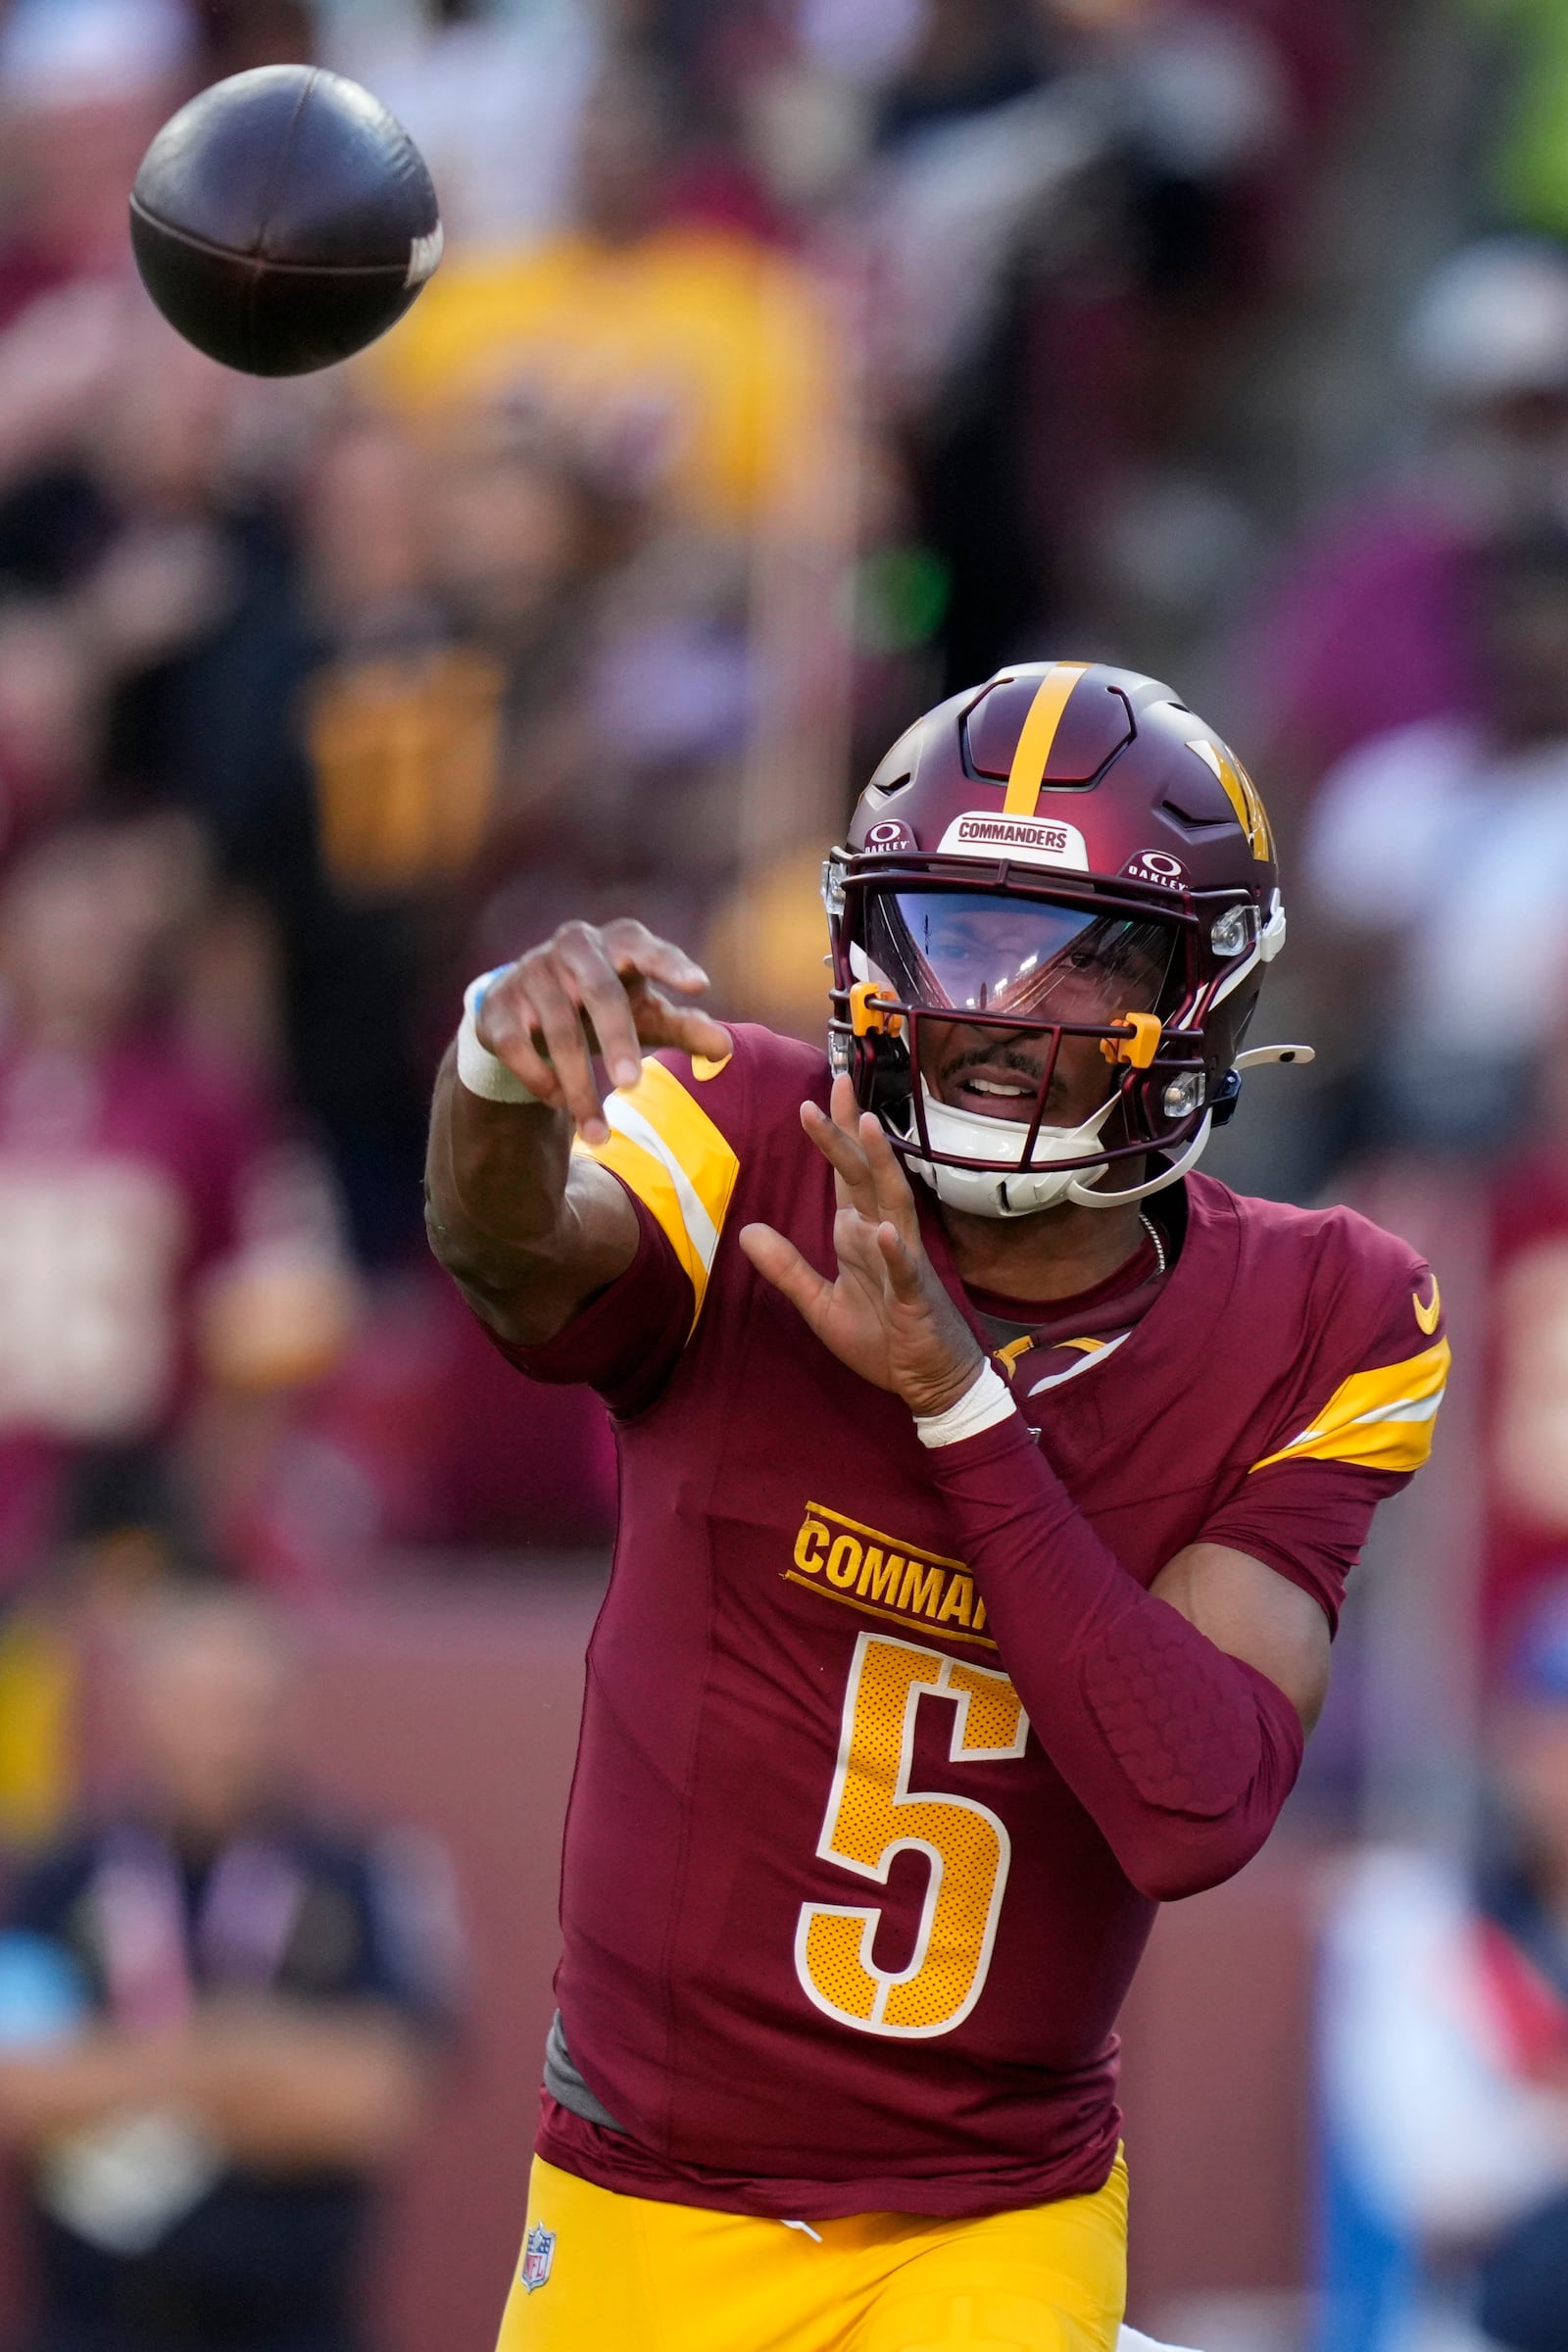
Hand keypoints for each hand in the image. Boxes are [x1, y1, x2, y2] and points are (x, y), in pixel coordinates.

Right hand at [476, 919, 731, 1145]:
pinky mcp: (497, 1007)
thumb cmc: (600, 1005)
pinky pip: (519, 1046)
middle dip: (617, 1041)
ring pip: (558, 1030)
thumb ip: (683, 1027)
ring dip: (579, 1087)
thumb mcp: (644, 1013)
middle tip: (632, 1085)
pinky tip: (558, 1104)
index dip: (670, 963)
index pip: (645, 947)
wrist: (524, 1007)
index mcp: (616, 943)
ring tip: (599, 1134)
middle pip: (600, 993)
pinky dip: (541, 1080)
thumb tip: (726, 1050)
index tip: (700, 985)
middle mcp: (572, 948)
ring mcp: (531, 973)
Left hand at [739, 1075, 983, 1417]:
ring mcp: (903, 1263)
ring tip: (869, 1127)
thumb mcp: (820, 1304)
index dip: (835, 1132)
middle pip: (865, 1173)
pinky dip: (895, 1251)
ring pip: (893, 1204)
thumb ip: (786, 1268)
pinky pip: (905, 1270)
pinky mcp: (915, 1298)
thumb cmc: (883, 1338)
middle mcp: (883, 1235)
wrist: (931, 1382)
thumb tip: (747, 1230)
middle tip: (837, 1083)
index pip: (846, 1173)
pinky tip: (884, 1231)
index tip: (820, 1090)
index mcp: (859, 1233)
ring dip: (882, 1166)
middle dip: (850, 1130)